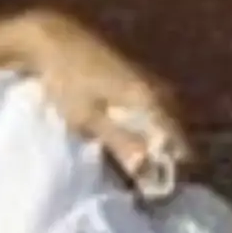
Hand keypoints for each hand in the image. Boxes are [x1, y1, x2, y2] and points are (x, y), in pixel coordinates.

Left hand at [25, 10, 192, 186]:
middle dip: (165, 160)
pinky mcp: (139, 81)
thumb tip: (147, 167)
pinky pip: (155, 113)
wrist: (53, 40)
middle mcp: (158, 90)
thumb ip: (119, 141)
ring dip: (156, 145)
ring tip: (140, 167)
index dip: (171, 170)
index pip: (178, 143)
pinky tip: (132, 142)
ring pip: (166, 124)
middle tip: (148, 184)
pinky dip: (148, 130)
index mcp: (150, 99)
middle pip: (177, 134)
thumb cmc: (66, 81)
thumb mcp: (87, 118)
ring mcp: (151, 83)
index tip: (157, 192)